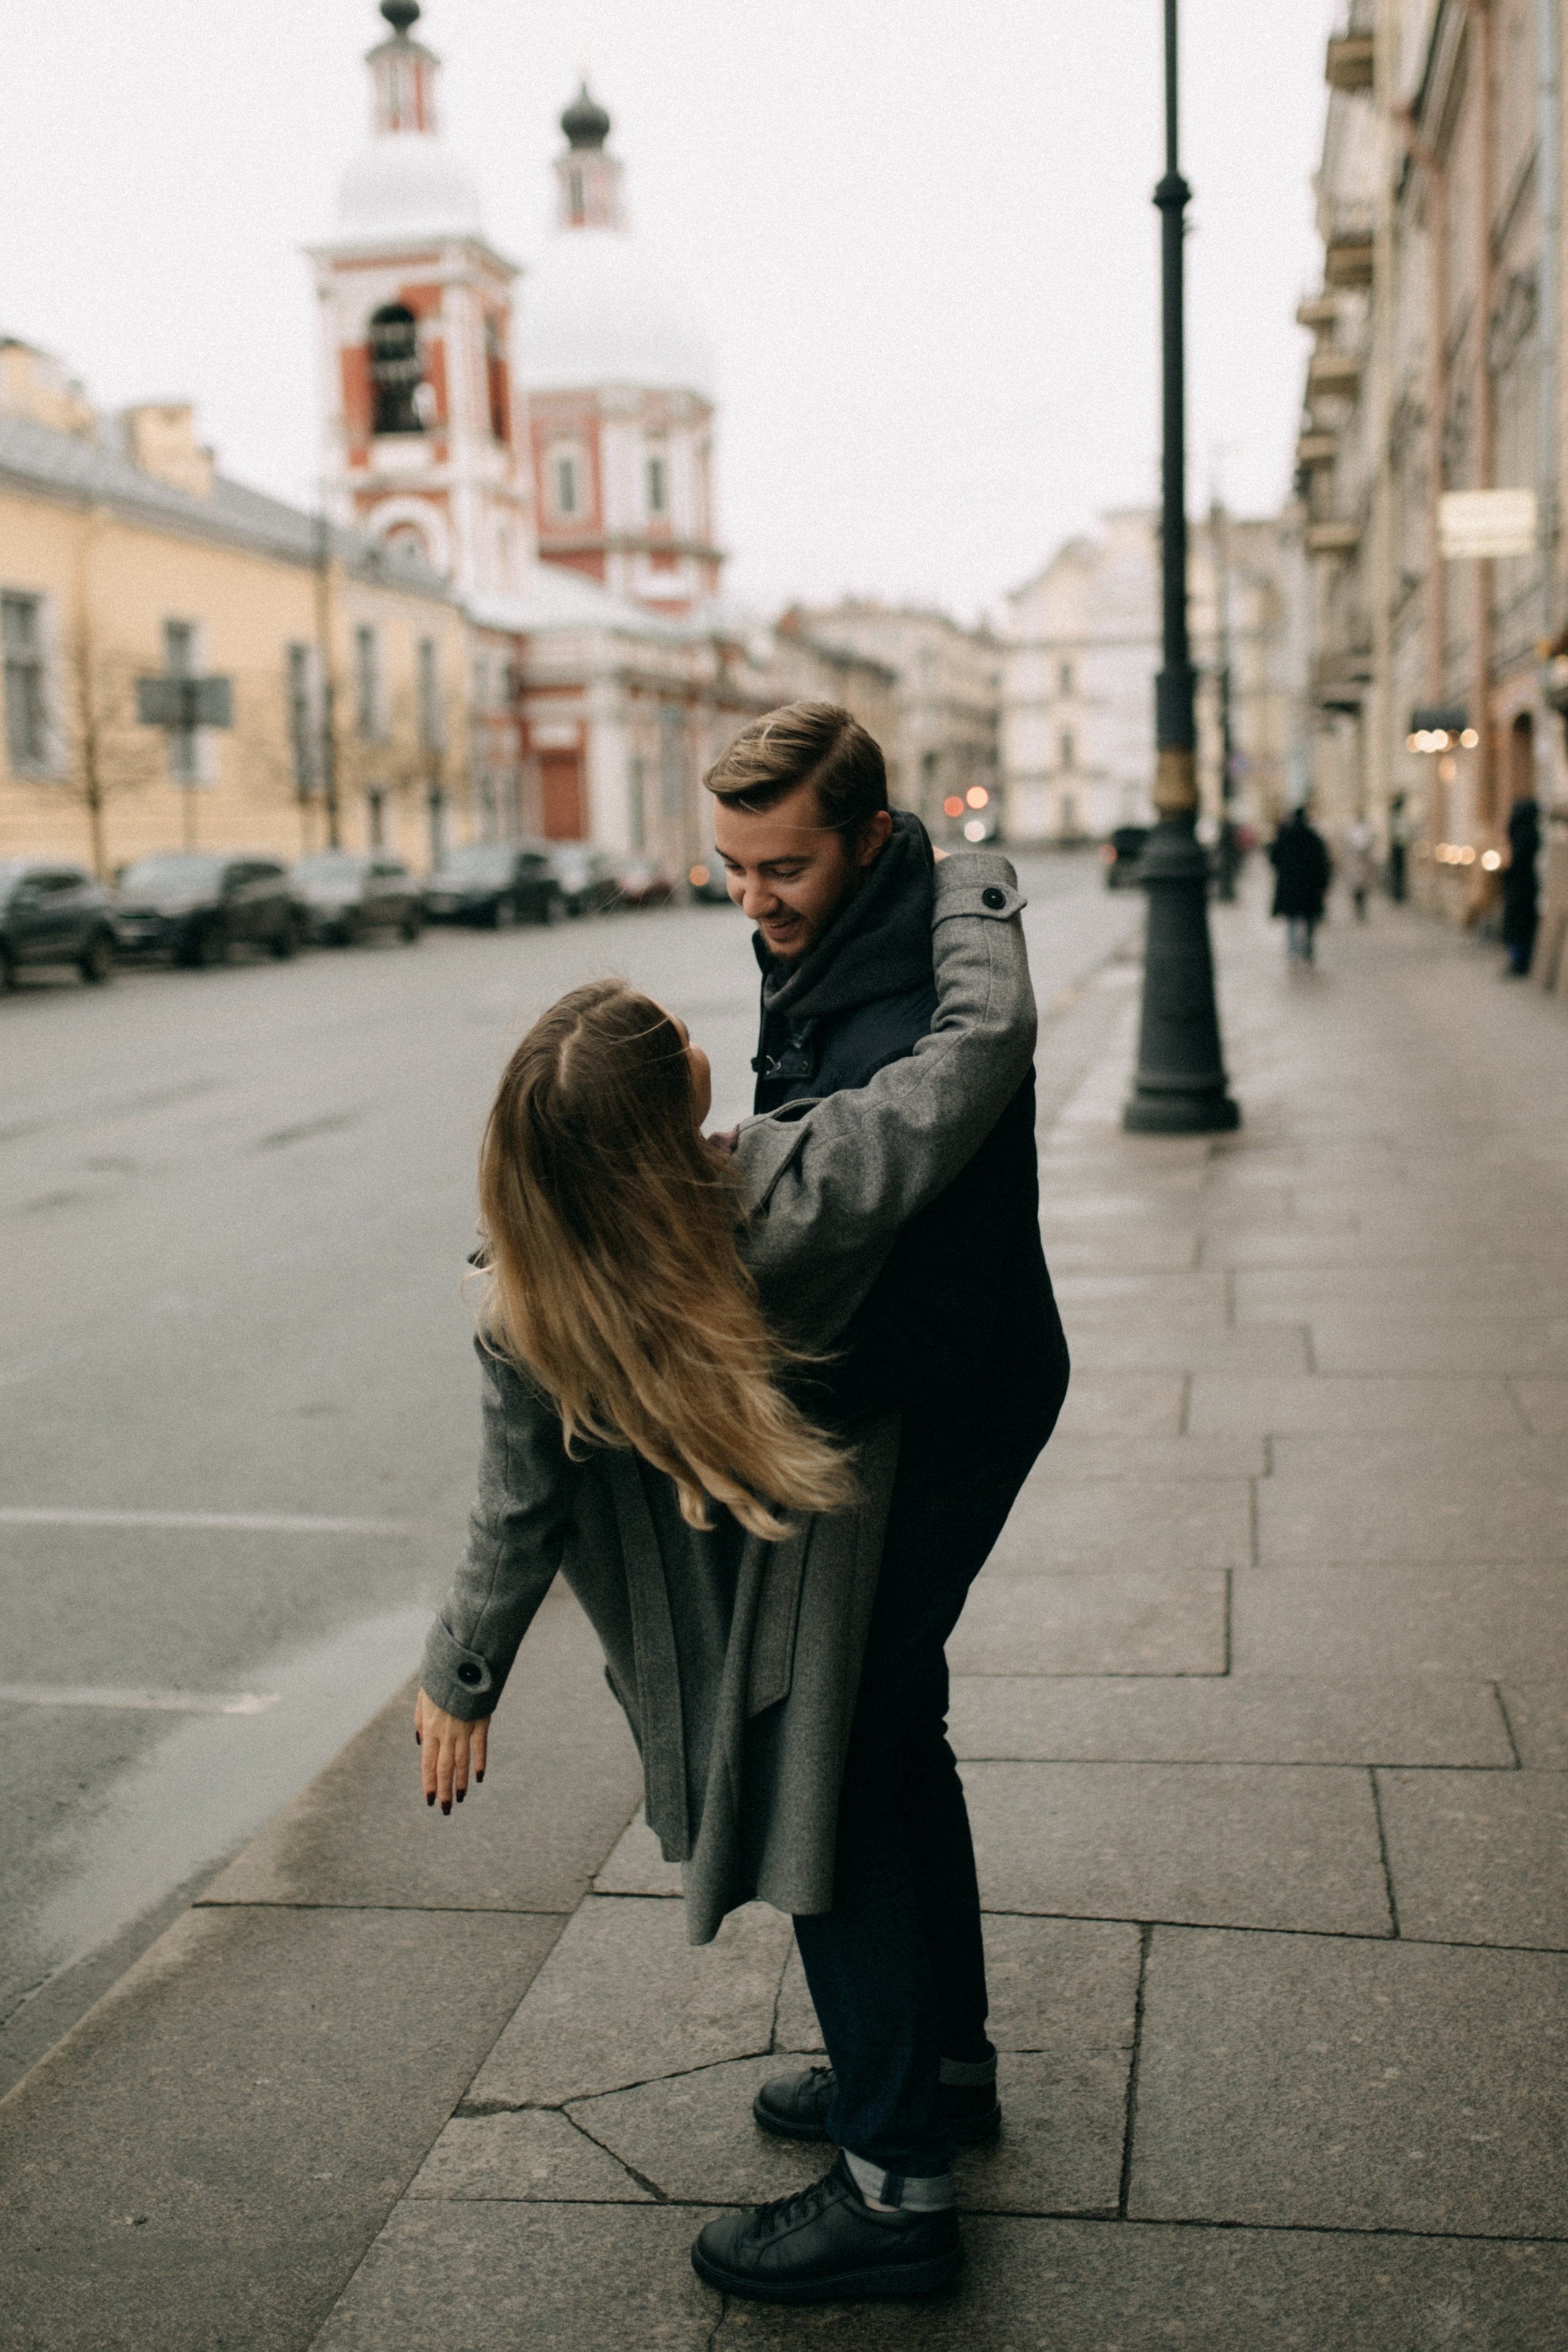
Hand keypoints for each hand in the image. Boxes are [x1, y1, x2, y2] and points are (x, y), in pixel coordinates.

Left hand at [415, 1686, 488, 1814]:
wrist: (462, 1661)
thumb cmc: (440, 1678)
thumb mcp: (423, 1696)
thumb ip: (420, 1720)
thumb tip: (420, 1743)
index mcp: (430, 1726)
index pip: (428, 1762)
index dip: (428, 1782)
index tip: (428, 1800)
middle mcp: (446, 1731)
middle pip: (444, 1767)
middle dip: (443, 1790)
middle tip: (444, 1809)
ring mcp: (465, 1727)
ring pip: (462, 1761)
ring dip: (460, 1782)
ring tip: (460, 1799)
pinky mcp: (481, 1720)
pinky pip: (480, 1746)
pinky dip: (480, 1762)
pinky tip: (479, 1777)